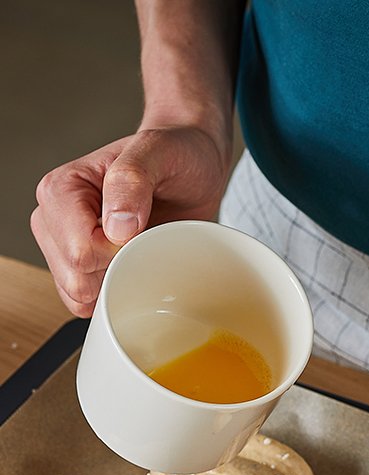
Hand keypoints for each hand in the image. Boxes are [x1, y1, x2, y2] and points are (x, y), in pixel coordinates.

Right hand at [31, 126, 230, 316]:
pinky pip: (88, 303)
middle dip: (116, 270)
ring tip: (138, 249)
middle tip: (142, 239)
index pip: (79, 250)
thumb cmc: (174, 157)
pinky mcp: (82, 269)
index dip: (117, 252)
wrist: (190, 170)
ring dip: (117, 282)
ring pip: (79, 297)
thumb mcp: (159, 152)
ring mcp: (64, 247)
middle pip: (76, 280)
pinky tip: (133, 266)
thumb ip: (131, 179)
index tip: (141, 230)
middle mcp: (54, 219)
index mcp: (61, 189)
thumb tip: (116, 226)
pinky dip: (115, 294)